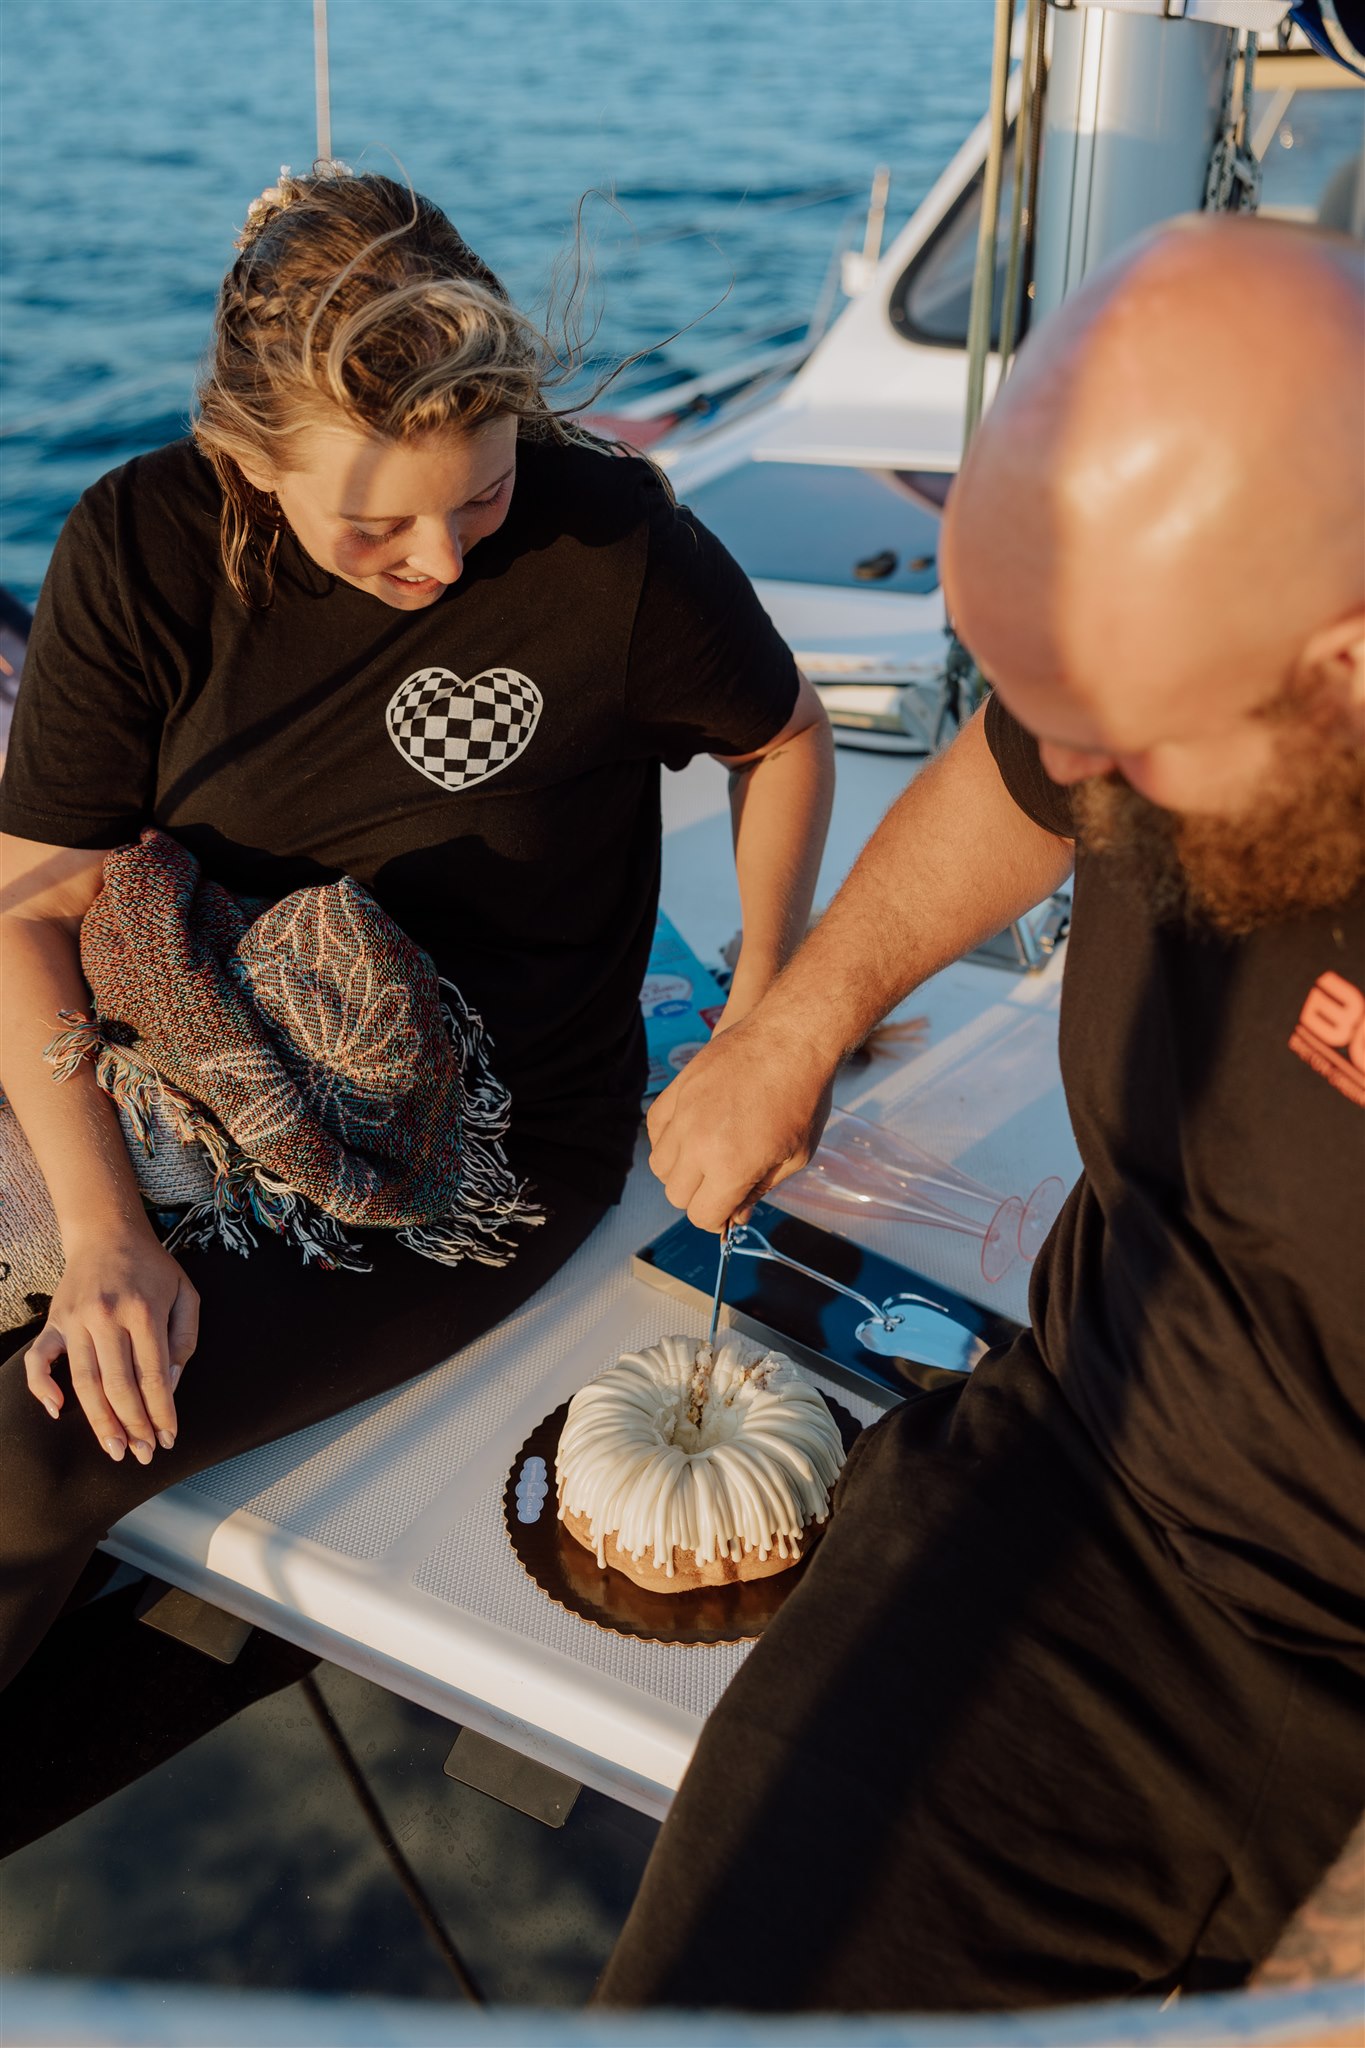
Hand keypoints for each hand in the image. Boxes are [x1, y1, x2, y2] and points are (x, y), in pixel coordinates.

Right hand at [25, 1227, 199, 1463]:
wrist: (108, 1231)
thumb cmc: (152, 1267)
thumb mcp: (185, 1293)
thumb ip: (184, 1339)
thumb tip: (170, 1385)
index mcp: (144, 1311)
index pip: (153, 1376)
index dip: (162, 1412)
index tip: (168, 1438)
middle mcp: (107, 1317)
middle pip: (119, 1386)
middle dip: (134, 1425)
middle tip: (142, 1454)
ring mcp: (75, 1320)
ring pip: (85, 1382)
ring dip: (99, 1421)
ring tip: (114, 1449)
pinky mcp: (54, 1322)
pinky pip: (40, 1360)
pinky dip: (43, 1388)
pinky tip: (57, 1411)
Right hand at [647, 1014, 834, 1231]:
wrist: (792, 1039)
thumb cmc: (803, 1097)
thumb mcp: (795, 1156)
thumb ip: (760, 1189)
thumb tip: (737, 1214)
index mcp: (731, 1166)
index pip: (702, 1216)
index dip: (718, 1219)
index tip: (729, 1209)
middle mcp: (699, 1144)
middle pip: (677, 1194)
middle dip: (700, 1197)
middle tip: (722, 1183)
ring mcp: (683, 1114)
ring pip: (660, 1165)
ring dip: (681, 1170)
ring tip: (707, 1156)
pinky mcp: (676, 1089)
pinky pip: (655, 1129)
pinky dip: (668, 1138)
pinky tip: (692, 1132)